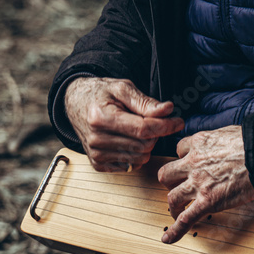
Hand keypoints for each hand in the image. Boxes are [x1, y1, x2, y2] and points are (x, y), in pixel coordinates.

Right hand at [65, 77, 183, 171]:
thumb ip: (145, 101)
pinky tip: (128, 140)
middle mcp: (97, 140)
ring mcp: (96, 155)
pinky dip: (136, 153)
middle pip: (144, 145)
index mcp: (101, 118)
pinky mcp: (99, 165)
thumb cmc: (100, 94)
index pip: (144, 129)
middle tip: (151, 121)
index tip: (178, 121)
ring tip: (137, 129)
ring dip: (146, 144)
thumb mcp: (122, 88)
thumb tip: (167, 110)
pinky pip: (132, 165)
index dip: (166, 126)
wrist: (75, 104)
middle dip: (155, 133)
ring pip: (141, 157)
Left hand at [158, 125, 253, 243]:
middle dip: (171, 182)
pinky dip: (176, 230)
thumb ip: (223, 138)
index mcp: (200, 143)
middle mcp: (194, 163)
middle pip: (167, 174)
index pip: (180, 149)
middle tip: (178, 186)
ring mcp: (198, 184)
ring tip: (176, 211)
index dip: (183, 158)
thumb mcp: (231, 132)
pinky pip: (185, 219)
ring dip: (173, 206)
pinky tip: (169, 238)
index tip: (188, 163)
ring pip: (172, 197)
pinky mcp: (208, 201)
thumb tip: (231, 141)